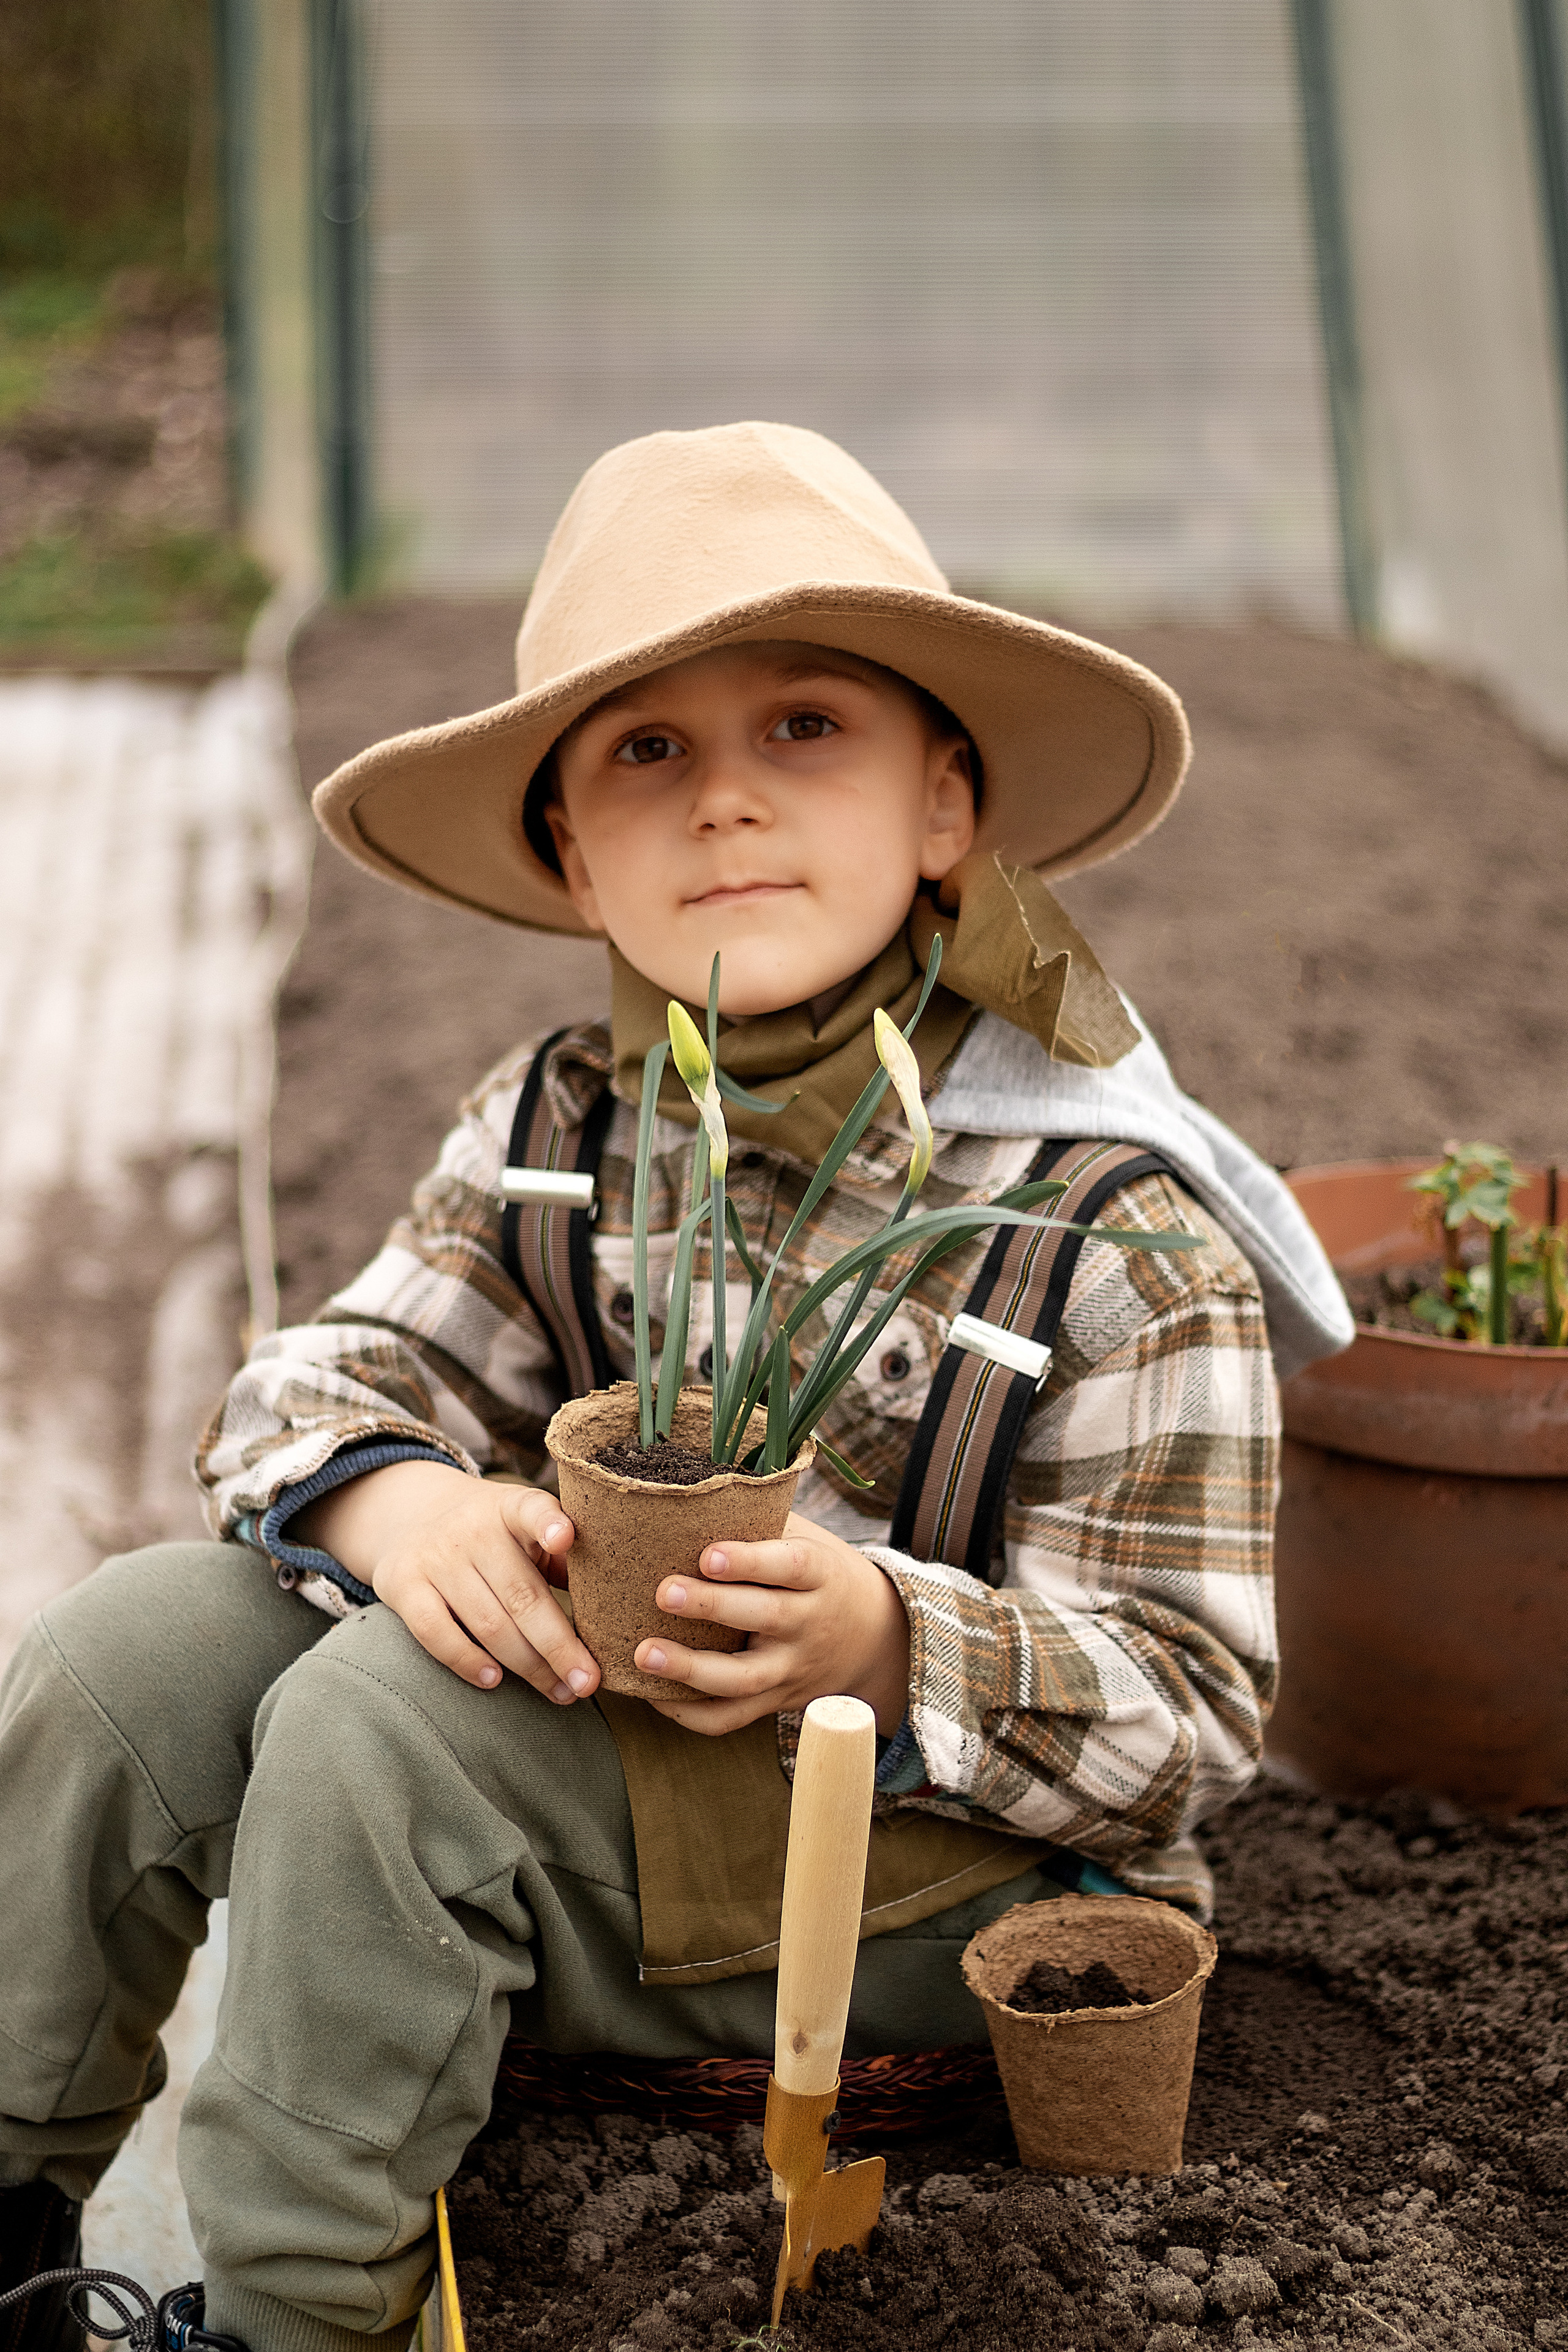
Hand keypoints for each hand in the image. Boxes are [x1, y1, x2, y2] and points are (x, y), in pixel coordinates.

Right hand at [294, 1459, 599, 1701]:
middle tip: (588, 1683)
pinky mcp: (402, 1583)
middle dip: (560, 1646)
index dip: (549, 1523)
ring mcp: (435, 1556)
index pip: (532, 1509)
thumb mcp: (526, 1530)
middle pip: (522, 1596)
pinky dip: (466, 1660)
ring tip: (559, 1692)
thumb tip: (610, 1611)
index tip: (566, 1539)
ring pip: (487, 1622)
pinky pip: (436, 1632)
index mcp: (513, 1507)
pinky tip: (494, 1679)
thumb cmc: (494, 1535)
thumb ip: (562, 1560)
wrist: (412, 1513)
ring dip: (527, 1665)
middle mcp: (473, 1528)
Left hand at [632, 1510, 910, 1736]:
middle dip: (711, 1607)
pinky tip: (652, 1692)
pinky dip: (690, 1713)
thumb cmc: (820, 1573)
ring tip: (644, 1652)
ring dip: (691, 1669)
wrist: (875, 1638)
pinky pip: (731, 1719)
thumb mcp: (808, 1539)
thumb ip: (762, 1522)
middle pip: (765, 1618)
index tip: (708, 1554)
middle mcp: (809, 1624)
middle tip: (663, 1592)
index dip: (750, 1561)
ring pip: (744, 1678)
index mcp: (821, 1574)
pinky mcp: (774, 1702)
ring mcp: (791, 1669)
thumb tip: (690, 1487)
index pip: (790, 1566)